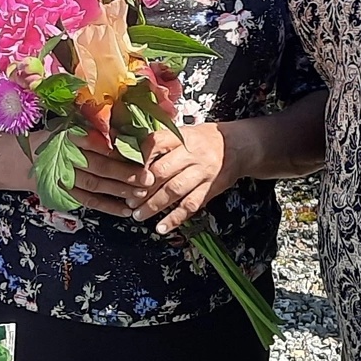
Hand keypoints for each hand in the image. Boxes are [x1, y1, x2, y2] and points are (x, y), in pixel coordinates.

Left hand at [68, 122, 241, 232]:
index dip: (138, 160)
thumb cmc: (201, 139)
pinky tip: (161, 228)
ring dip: (155, 205)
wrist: (238, 146)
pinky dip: (176, 218)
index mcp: (180, 137)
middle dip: (142, 188)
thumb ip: (158, 142)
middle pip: (163, 171)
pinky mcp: (210, 188)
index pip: (156, 145)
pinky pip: (192, 205)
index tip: (122, 172)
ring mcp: (202, 172)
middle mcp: (191, 153)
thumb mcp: (181, 132)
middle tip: (127, 200)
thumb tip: (124, 150)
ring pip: (175, 190)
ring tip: (138, 216)